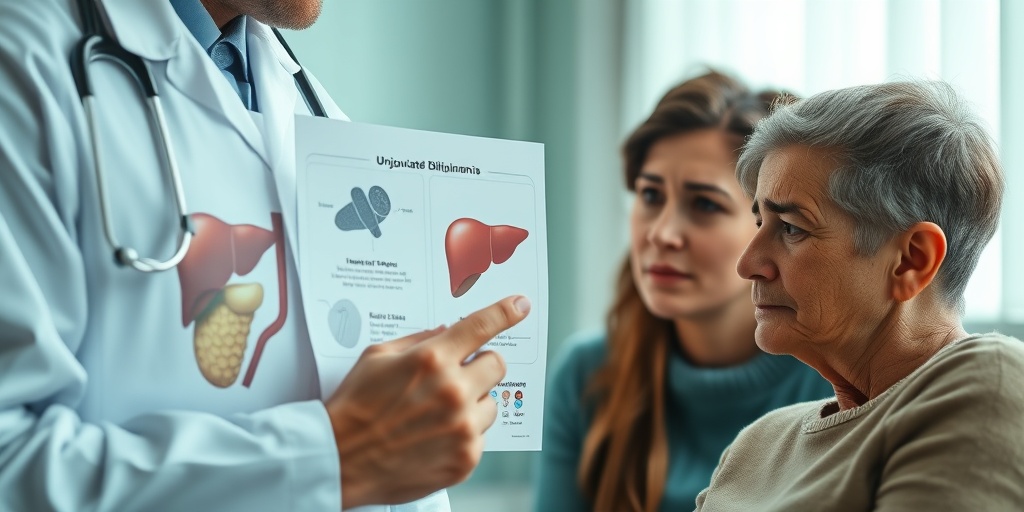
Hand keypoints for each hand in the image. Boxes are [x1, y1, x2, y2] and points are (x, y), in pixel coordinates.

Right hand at [326, 295, 530, 507]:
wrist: (339, 460)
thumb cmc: (354, 406)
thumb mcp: (377, 357)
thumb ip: (418, 340)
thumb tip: (447, 331)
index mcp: (432, 360)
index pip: (482, 326)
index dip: (506, 312)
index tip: (521, 305)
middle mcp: (453, 391)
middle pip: (497, 365)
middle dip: (480, 366)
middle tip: (458, 375)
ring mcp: (462, 428)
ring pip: (491, 404)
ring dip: (473, 404)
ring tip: (437, 414)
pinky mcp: (465, 459)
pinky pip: (480, 437)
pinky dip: (463, 435)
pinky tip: (434, 438)